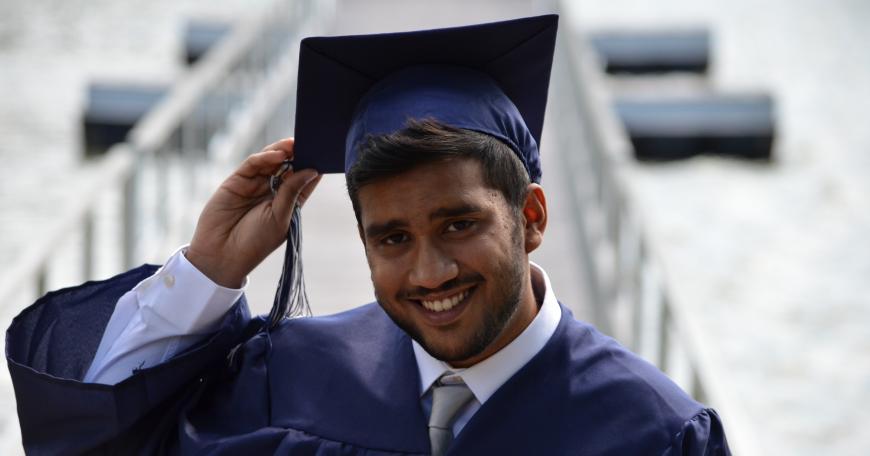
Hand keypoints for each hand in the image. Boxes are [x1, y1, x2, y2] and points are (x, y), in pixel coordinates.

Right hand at [187, 138, 321, 287]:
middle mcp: (273, 191)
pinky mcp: (237, 180)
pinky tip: (277, 155)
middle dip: (298, 154)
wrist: (221, 254)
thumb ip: (292, 192)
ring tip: (294, 143)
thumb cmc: (255, 242)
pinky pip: (253, 164)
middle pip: (288, 166)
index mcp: (288, 203)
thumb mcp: (280, 217)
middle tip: (309, 141)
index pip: (304, 179)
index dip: (313, 166)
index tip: (325, 153)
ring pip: (271, 161)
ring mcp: (255, 184)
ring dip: (283, 151)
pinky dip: (265, 157)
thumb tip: (312, 171)